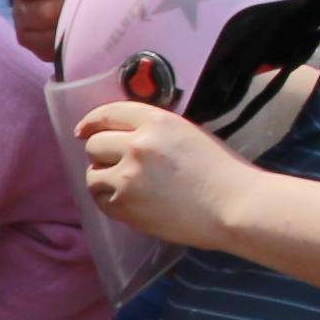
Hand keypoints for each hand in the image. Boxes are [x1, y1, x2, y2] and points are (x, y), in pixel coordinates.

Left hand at [71, 95, 259, 248]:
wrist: (235, 206)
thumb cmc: (222, 171)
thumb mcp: (189, 135)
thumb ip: (155, 133)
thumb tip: (124, 138)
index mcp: (157, 121)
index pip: (110, 113)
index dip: (92, 122)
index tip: (84, 130)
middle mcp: (137, 145)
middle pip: (95, 145)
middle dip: (101, 154)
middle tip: (116, 165)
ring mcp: (127, 176)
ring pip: (92, 174)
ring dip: (103, 179)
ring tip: (125, 186)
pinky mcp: (124, 205)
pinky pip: (100, 200)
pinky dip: (109, 201)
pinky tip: (129, 202)